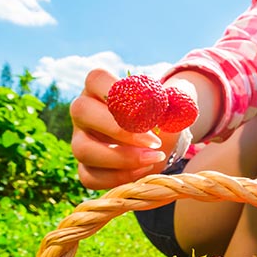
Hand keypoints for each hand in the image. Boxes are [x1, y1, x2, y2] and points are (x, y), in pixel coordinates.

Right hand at [69, 69, 171, 189]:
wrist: (161, 142)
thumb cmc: (161, 116)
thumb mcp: (173, 104)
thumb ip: (177, 100)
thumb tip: (174, 110)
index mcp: (100, 87)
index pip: (96, 78)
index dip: (121, 94)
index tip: (149, 111)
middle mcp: (83, 111)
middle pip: (81, 111)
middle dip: (119, 129)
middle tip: (154, 142)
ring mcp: (80, 140)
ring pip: (82, 149)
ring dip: (120, 158)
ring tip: (153, 158)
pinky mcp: (84, 167)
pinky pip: (89, 177)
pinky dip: (118, 178)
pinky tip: (143, 170)